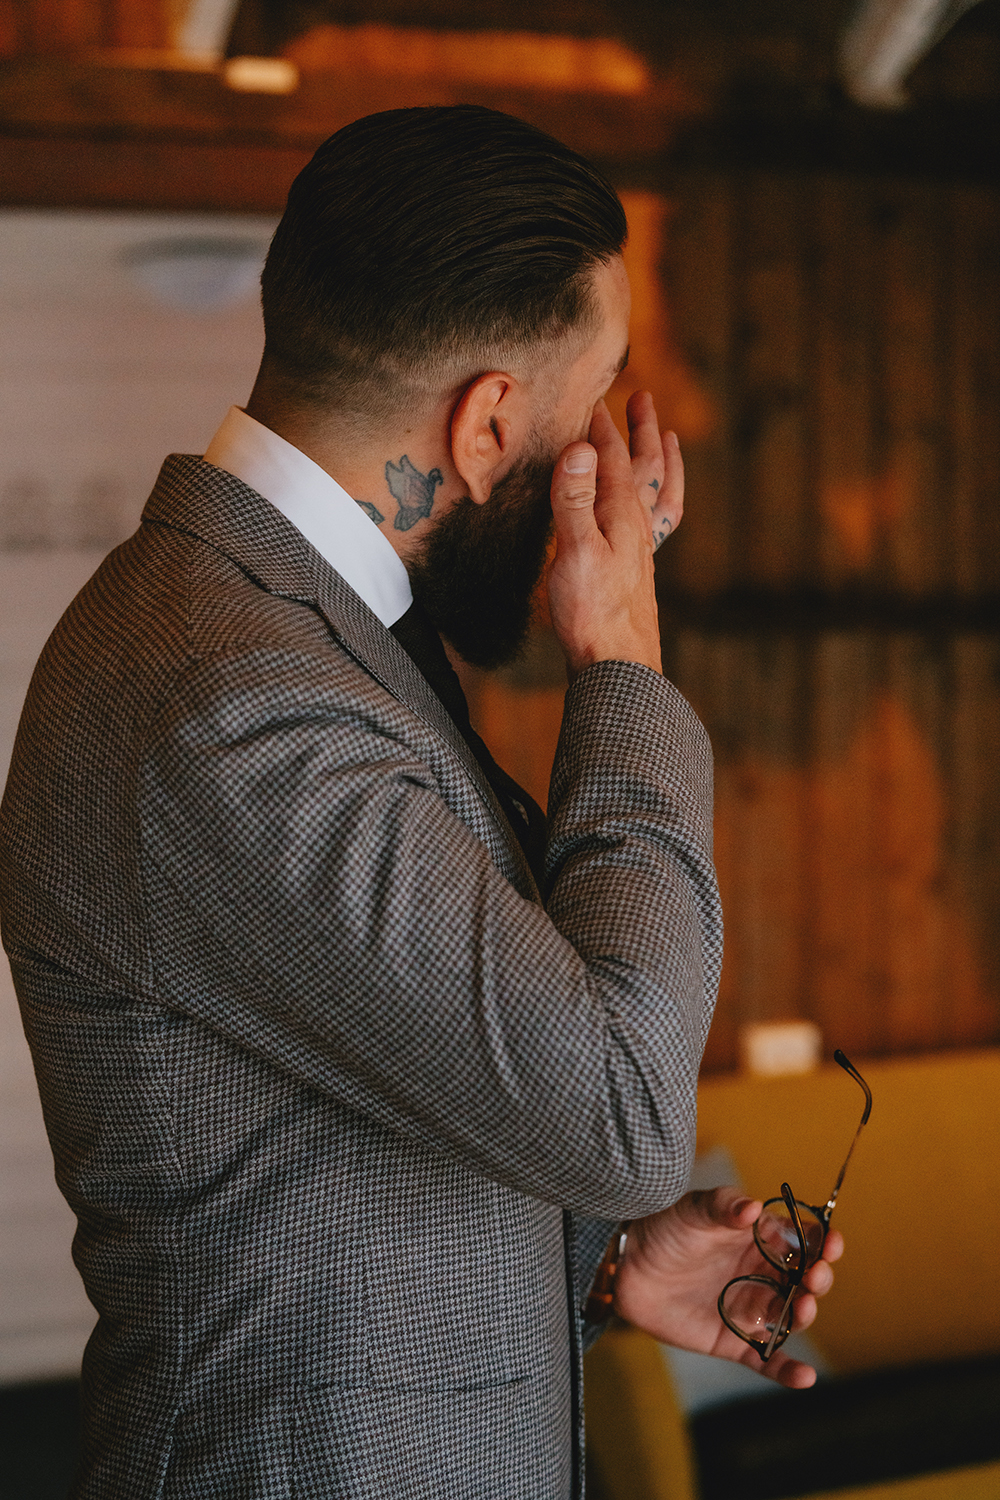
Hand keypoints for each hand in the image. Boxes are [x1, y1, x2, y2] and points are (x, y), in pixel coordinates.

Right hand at [547, 391, 682, 680]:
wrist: (617, 666)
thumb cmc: (593, 612)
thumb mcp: (576, 551)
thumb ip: (574, 499)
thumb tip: (580, 448)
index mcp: (621, 513)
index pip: (610, 457)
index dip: (600, 425)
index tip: (591, 395)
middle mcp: (636, 526)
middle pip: (645, 467)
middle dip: (641, 431)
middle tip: (642, 399)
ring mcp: (639, 550)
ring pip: (655, 493)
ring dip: (658, 462)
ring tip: (665, 441)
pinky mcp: (635, 573)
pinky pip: (656, 525)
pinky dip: (659, 505)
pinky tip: (649, 512)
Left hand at [612, 1186, 843, 1389]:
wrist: (628, 1266)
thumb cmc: (666, 1227)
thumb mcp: (694, 1209)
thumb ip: (724, 1206)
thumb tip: (753, 1207)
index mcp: (762, 1238)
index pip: (804, 1241)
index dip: (822, 1243)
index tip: (830, 1244)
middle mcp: (764, 1274)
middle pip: (805, 1280)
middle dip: (818, 1280)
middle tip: (815, 1278)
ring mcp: (751, 1308)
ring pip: (791, 1316)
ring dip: (805, 1315)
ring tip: (802, 1308)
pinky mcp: (734, 1340)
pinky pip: (767, 1360)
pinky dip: (786, 1371)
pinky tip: (804, 1377)